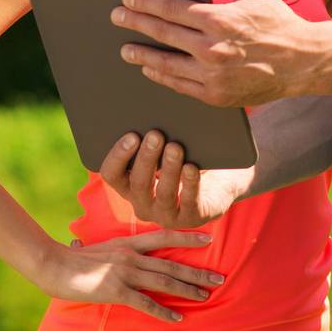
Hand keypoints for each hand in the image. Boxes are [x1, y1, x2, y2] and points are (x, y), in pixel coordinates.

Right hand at [44, 227, 222, 322]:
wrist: (51, 265)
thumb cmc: (66, 259)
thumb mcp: (85, 248)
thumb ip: (90, 247)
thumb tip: (77, 243)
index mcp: (127, 243)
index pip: (164, 236)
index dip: (187, 236)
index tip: (209, 238)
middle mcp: (131, 255)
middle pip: (172, 263)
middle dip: (198, 271)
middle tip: (220, 278)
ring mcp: (125, 272)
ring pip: (164, 281)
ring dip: (188, 290)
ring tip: (206, 296)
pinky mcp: (116, 290)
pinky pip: (145, 303)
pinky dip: (163, 312)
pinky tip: (177, 319)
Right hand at [99, 128, 254, 227]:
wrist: (219, 180)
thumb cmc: (184, 159)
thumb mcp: (164, 151)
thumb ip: (151, 141)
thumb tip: (146, 113)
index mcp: (129, 187)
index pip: (112, 174)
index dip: (118, 156)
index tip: (132, 135)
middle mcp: (143, 204)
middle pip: (138, 183)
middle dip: (147, 158)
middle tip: (156, 135)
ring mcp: (166, 215)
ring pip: (164, 194)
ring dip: (169, 169)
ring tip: (176, 147)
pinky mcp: (192, 217)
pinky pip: (189, 202)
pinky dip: (190, 184)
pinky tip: (192, 168)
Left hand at [112, 0, 327, 105]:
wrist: (304, 63)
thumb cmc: (279, 23)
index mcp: (219, 19)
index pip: (171, 9)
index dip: (146, 3)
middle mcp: (212, 48)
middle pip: (163, 34)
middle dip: (136, 23)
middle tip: (117, 17)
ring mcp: (213, 75)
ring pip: (166, 64)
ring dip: (142, 54)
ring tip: (125, 49)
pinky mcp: (216, 96)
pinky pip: (180, 86)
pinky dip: (162, 77)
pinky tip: (151, 69)